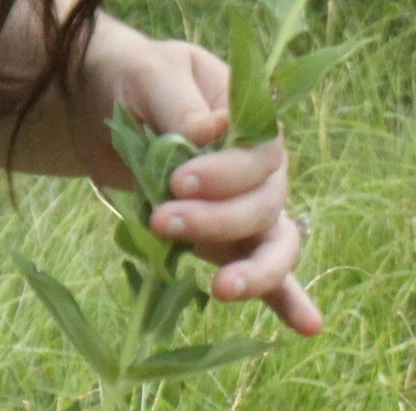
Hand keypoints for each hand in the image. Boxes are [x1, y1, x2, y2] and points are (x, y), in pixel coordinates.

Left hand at [79, 27, 322, 336]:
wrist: (107, 108)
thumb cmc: (136, 85)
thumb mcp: (152, 78)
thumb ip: (182, 106)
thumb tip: (214, 129)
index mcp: (251, 124)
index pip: (258, 157)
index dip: (224, 174)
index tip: (178, 181)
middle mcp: (261, 173)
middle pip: (263, 207)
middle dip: (216, 222)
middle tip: (162, 222)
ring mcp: (249, 212)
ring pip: (274, 246)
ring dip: (254, 273)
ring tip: (222, 289)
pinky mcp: (228, 245)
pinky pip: (270, 276)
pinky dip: (289, 301)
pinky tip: (308, 327)